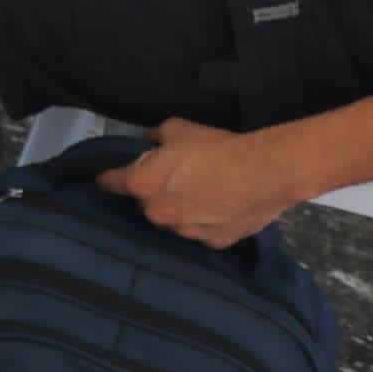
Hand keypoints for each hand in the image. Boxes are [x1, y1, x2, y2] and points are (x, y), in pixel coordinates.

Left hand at [97, 121, 303, 248]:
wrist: (263, 174)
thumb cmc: (215, 148)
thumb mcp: (178, 129)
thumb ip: (155, 136)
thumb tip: (147, 140)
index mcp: (142, 185)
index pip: (110, 183)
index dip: (109, 177)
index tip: (109, 177)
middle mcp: (157, 214)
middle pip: (145, 203)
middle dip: (155, 191)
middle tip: (177, 176)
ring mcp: (184, 232)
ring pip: (173, 220)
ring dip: (180, 209)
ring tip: (205, 191)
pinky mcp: (212, 242)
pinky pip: (202, 231)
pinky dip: (207, 221)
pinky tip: (222, 207)